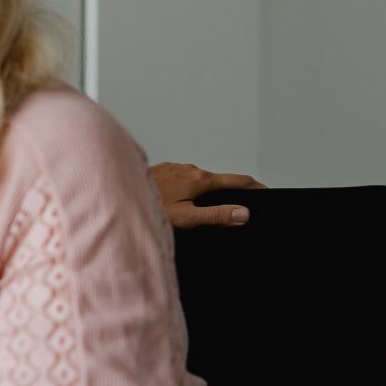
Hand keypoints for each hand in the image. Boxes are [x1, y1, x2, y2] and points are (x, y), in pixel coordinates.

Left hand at [148, 162, 265, 228]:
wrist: (116, 193)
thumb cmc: (148, 207)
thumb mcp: (187, 217)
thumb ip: (216, 215)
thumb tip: (245, 213)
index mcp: (199, 179)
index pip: (238, 180)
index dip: (256, 187)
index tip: (270, 192)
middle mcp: (189, 169)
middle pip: (220, 179)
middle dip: (234, 189)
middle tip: (248, 201)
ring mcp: (175, 168)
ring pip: (201, 179)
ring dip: (212, 189)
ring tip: (220, 202)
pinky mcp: (163, 172)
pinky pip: (185, 179)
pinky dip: (194, 188)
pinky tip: (190, 199)